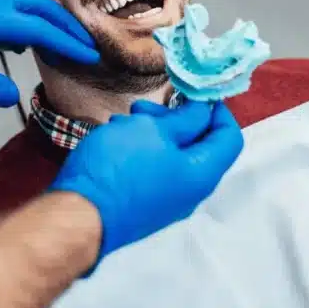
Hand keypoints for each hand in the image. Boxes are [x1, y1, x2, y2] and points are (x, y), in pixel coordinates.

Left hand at [0, 0, 98, 106]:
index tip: (91, 55)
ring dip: (48, 19)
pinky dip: (26, 20)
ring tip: (63, 40)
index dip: (68, 42)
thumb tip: (13, 97)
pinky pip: (7, 7)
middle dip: (67, 24)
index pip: (40, 28)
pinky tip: (18, 41)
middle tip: (87, 43)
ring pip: (24, 3)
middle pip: (40, 7)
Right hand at [50, 99, 243, 260]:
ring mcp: (166, 200)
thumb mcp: (154, 130)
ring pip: (171, 155)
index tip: (193, 91)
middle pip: (198, 145)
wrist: (79, 215)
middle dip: (176, 118)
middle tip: (147, 107)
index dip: (217, 110)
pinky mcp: (143, 203)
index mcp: (202, 174)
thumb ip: (186, 118)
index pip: (229, 137)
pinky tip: (116, 138)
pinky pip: (153, 169)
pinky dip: (141, 148)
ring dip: (153, 130)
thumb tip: (205, 109)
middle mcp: (190, 192)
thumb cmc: (119, 168)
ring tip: (125, 120)